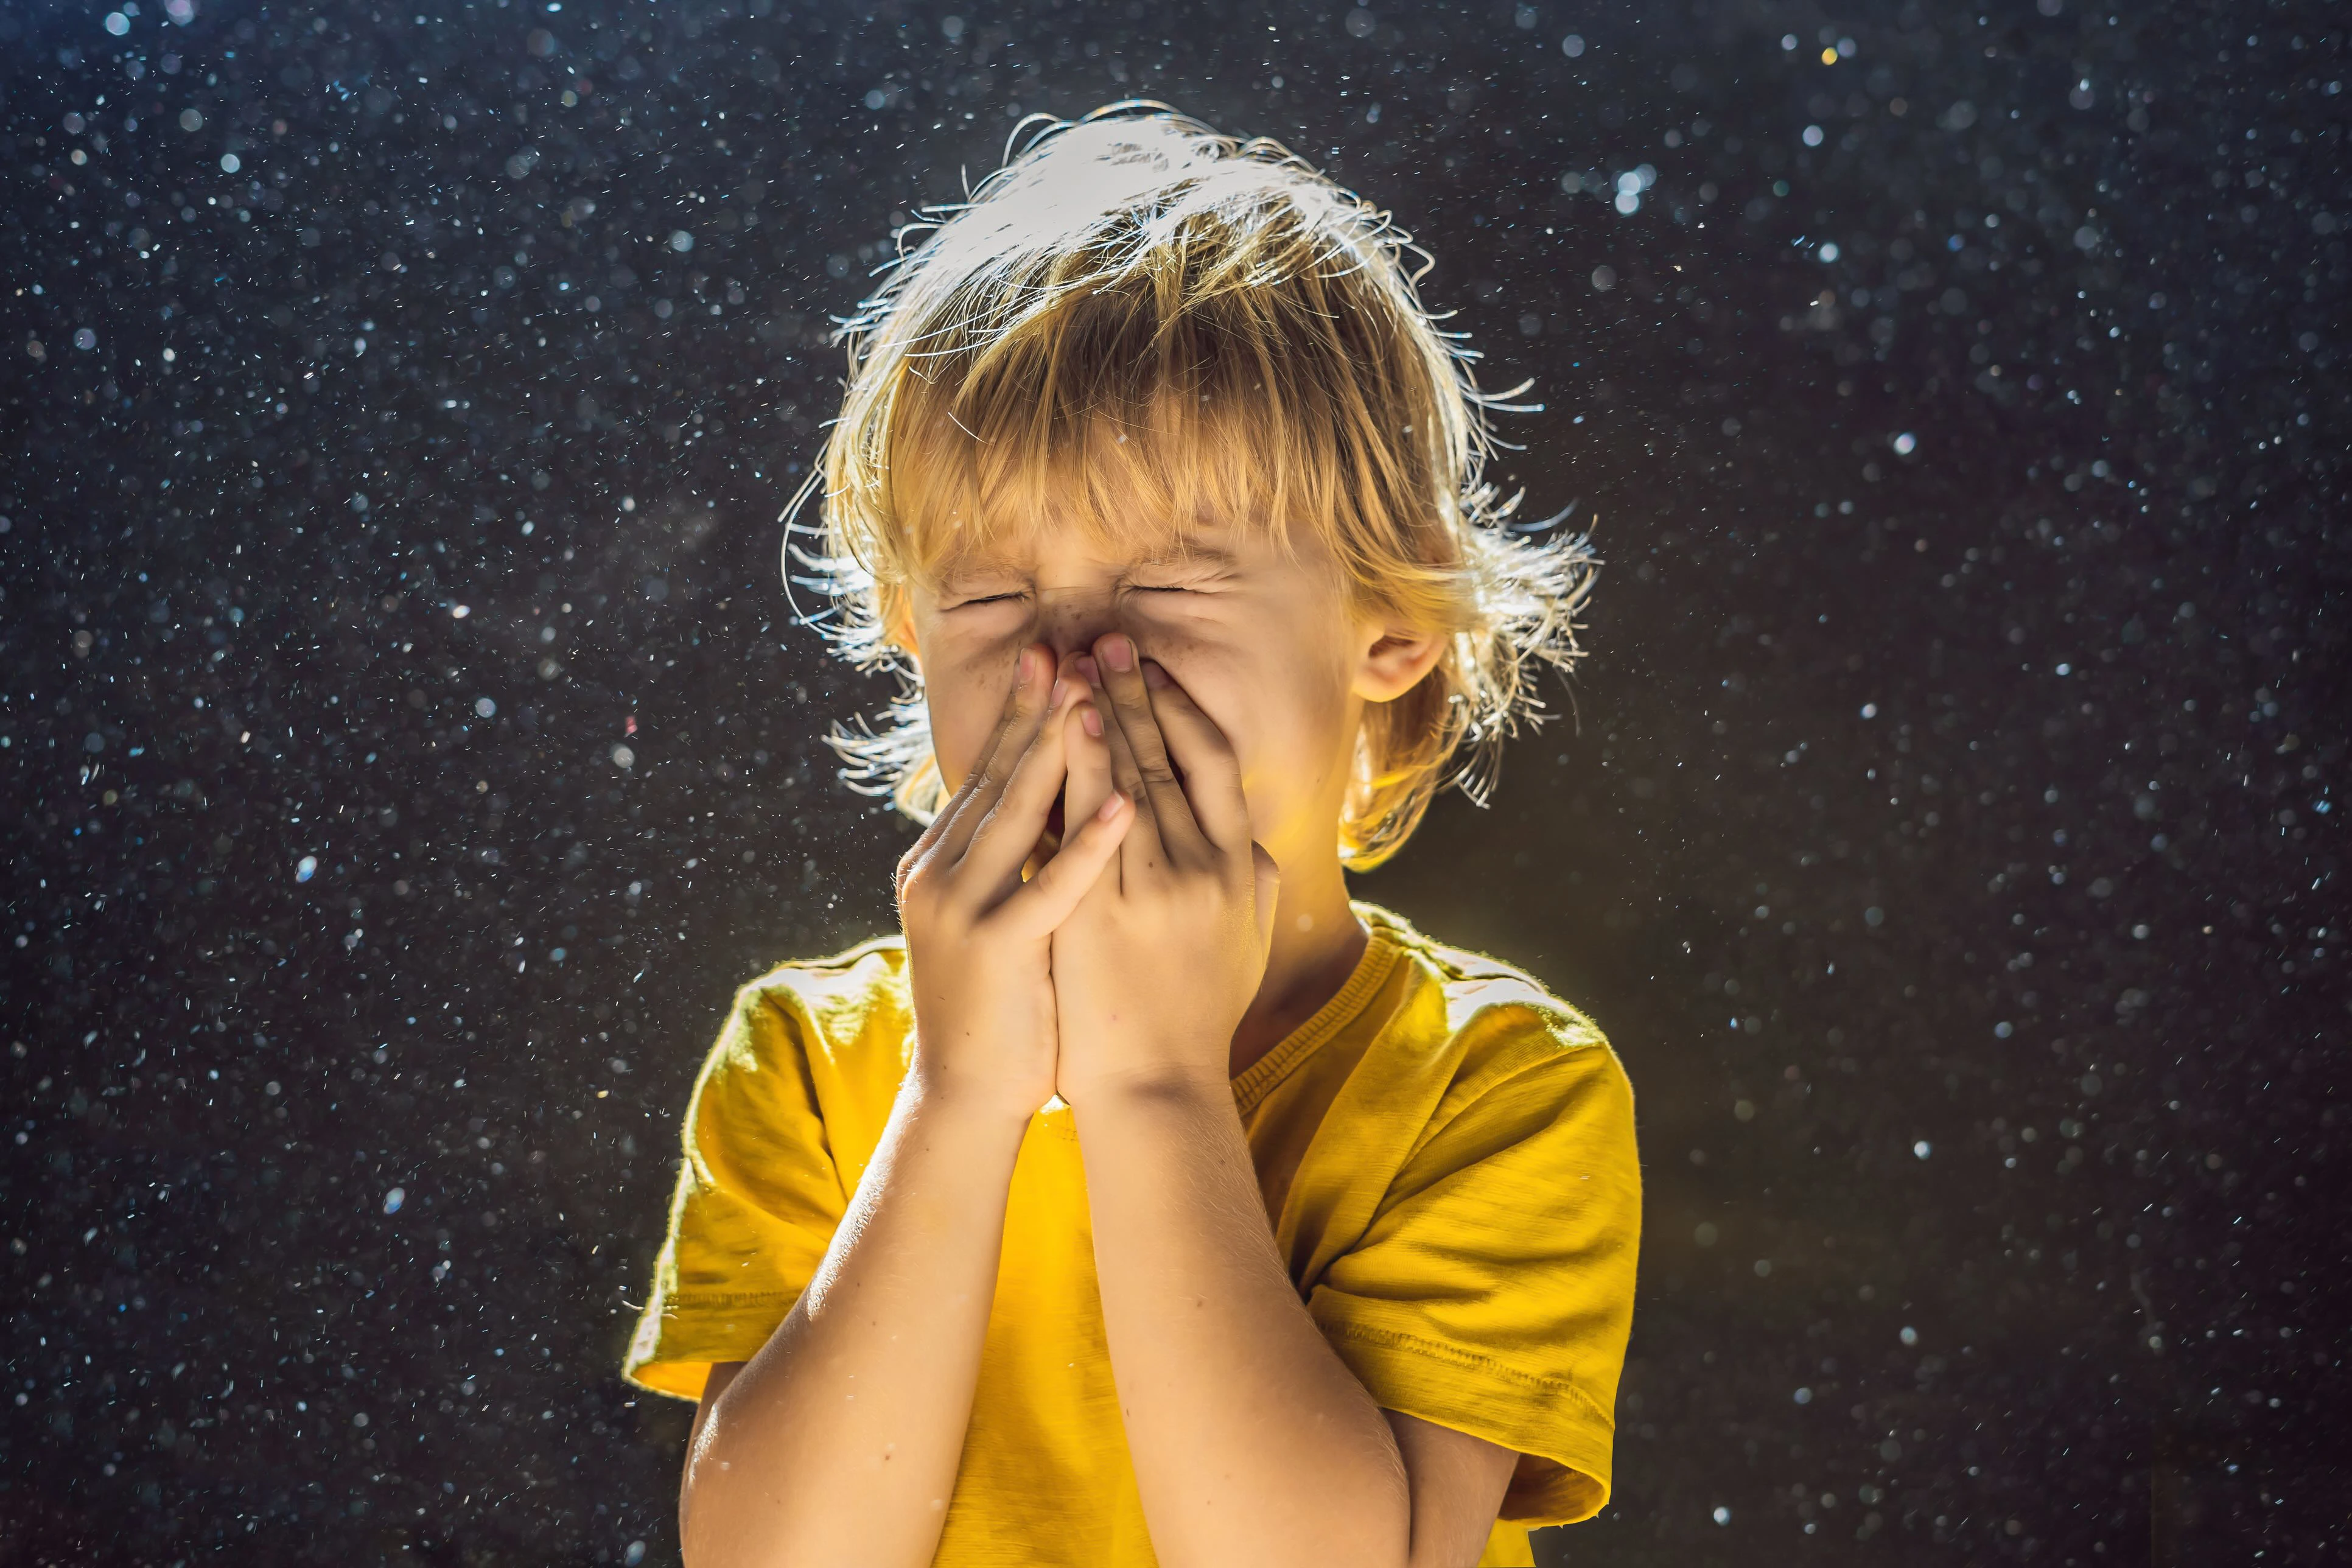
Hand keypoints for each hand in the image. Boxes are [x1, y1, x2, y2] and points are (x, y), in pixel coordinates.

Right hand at [895, 643, 1133, 1119]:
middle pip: (1000, 775)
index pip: (992, 771)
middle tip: (1069, 646)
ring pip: (1017, 814)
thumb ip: (1018, 859)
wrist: (965, 1093)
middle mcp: (940, 872)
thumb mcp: (1003, 913)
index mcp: (943, 860)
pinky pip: (1049, 887)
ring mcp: (962, 909)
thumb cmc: (1001, 1005)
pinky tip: (1121, 805)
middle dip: (1039, 708)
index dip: (1026, 714)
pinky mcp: (995, 949)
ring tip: (1093, 694)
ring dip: (1060, 751)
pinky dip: (1086, 843)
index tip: (1056, 657)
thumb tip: (1056, 799)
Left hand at [1050, 632, 1280, 1103]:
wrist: (1156, 1085)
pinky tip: (1061, 727)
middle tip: (1107, 638)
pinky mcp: (1102, 913)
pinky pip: (1086, 825)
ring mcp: (1153, 890)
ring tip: (1076, 663)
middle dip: (1136, 691)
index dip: (1183, 708)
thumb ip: (1255, 880)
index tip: (1154, 668)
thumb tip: (1252, 834)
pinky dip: (1077, 769)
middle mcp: (1205, 869)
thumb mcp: (1247, 941)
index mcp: (1240, 867)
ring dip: (1102, 713)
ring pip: (1128, 779)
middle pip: (1169, 757)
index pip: (1216, 763)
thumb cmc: (1199, 1013)